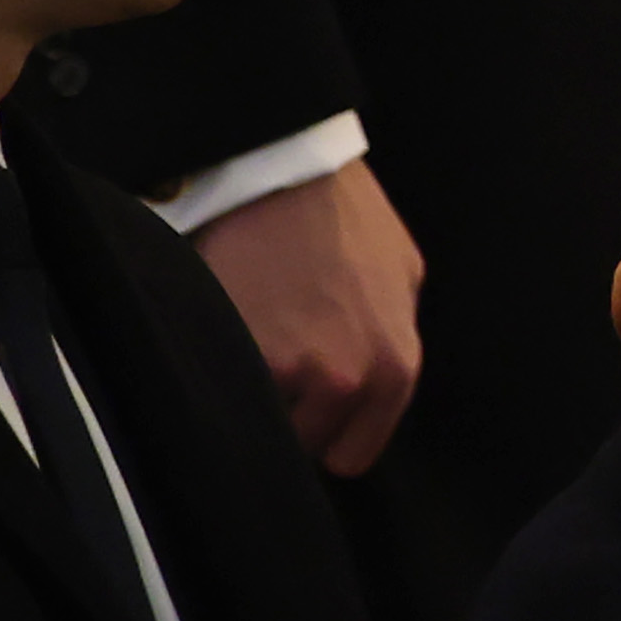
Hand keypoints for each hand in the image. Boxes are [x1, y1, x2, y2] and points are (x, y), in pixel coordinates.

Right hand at [196, 160, 425, 475]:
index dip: (326, 431)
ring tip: (250, 336)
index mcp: (396, 367)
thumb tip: (374, 378)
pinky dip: (218, 368)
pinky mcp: (244, 352)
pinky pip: (226, 391)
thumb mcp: (402, 273)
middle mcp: (351, 379)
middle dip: (289, 412)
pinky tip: (225, 327)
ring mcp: (295, 370)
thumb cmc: (346, 214)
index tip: (306, 407)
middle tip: (275, 359)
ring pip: (261, 421)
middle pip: (305, 443)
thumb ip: (394, 335)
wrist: (286, 168)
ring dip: (253, 388)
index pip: (354, 452)